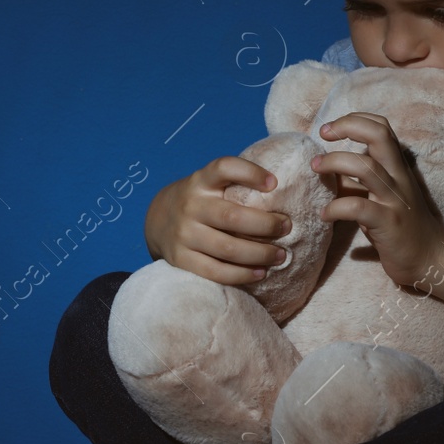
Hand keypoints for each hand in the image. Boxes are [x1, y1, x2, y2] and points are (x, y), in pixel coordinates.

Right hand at [143, 156, 291, 283]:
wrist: (157, 221)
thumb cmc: (201, 201)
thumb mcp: (210, 184)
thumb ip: (236, 184)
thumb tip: (285, 191)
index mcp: (201, 181)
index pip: (223, 168)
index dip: (249, 173)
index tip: (273, 183)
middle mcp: (190, 205)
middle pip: (232, 216)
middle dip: (266, 224)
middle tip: (286, 227)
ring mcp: (184, 234)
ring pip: (227, 248)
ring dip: (259, 254)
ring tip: (280, 255)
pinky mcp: (181, 259)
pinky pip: (216, 271)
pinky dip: (242, 274)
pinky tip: (261, 273)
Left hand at [310, 113, 443, 288]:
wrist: (430, 259)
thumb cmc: (400, 226)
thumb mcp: (380, 196)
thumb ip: (358, 180)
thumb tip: (326, 167)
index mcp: (397, 167)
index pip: (381, 126)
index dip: (354, 119)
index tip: (331, 129)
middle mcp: (398, 177)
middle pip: (378, 135)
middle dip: (347, 126)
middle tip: (323, 135)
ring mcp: (394, 199)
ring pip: (366, 167)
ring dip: (334, 162)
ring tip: (316, 169)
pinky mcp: (388, 223)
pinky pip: (358, 207)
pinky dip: (335, 208)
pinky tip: (325, 214)